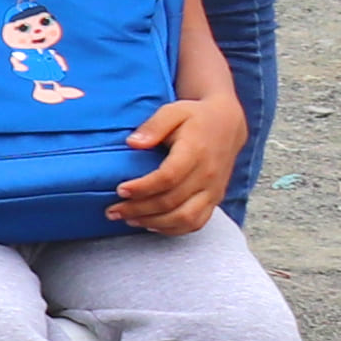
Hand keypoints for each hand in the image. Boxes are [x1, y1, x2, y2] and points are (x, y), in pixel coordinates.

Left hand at [114, 88, 245, 235]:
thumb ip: (154, 126)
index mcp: (196, 152)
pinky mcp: (215, 199)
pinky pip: (197, 222)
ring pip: (186, 218)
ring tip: (127, 219)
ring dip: (154, 223)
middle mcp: (207, 175)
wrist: (228, 124)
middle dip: (139, 209)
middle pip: (172, 201)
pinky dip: (174, 229)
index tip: (120, 190)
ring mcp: (213, 190)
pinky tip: (151, 225)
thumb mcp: (173, 111)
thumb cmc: (195, 117)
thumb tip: (132, 143)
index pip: (168, 177)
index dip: (143, 187)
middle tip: (112, 211)